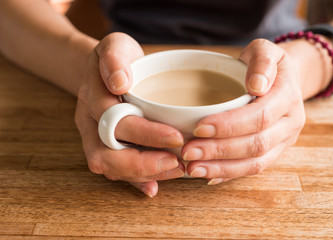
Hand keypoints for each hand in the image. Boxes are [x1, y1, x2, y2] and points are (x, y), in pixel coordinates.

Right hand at [75, 33, 184, 197]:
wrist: (105, 72)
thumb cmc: (117, 59)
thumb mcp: (115, 46)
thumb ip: (114, 58)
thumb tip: (119, 83)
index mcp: (91, 97)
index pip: (115, 121)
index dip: (144, 133)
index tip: (175, 136)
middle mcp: (90, 124)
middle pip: (107, 154)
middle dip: (143, 163)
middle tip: (178, 163)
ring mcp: (95, 140)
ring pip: (111, 167)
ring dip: (143, 174)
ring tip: (176, 171)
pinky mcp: (105, 149)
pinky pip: (116, 171)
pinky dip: (135, 182)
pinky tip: (154, 188)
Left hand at [182, 39, 305, 184]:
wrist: (285, 80)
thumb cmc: (266, 64)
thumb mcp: (265, 50)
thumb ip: (261, 61)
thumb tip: (256, 85)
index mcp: (288, 96)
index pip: (259, 116)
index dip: (229, 125)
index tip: (199, 128)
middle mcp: (290, 123)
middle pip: (256, 144)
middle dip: (220, 151)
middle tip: (188, 153)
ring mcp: (284, 141)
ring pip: (256, 163)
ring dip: (222, 168)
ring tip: (192, 169)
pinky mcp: (275, 152)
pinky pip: (254, 169)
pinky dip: (229, 174)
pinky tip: (207, 176)